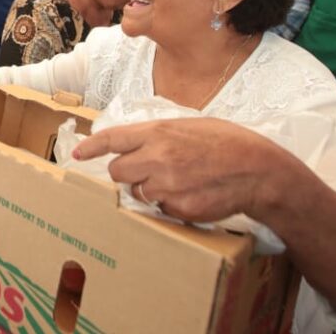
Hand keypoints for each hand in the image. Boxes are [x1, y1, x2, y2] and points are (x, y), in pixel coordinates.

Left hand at [73, 118, 291, 222]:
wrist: (259, 170)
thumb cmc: (227, 143)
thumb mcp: (189, 125)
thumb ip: (157, 135)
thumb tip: (132, 144)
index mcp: (158, 132)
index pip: (112, 138)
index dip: (91, 147)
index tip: (77, 154)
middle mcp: (156, 157)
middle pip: (117, 172)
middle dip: (126, 173)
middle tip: (147, 171)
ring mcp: (166, 185)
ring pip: (137, 193)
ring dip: (149, 190)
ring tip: (178, 181)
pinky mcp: (178, 208)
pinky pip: (160, 210)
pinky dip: (170, 205)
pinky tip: (191, 194)